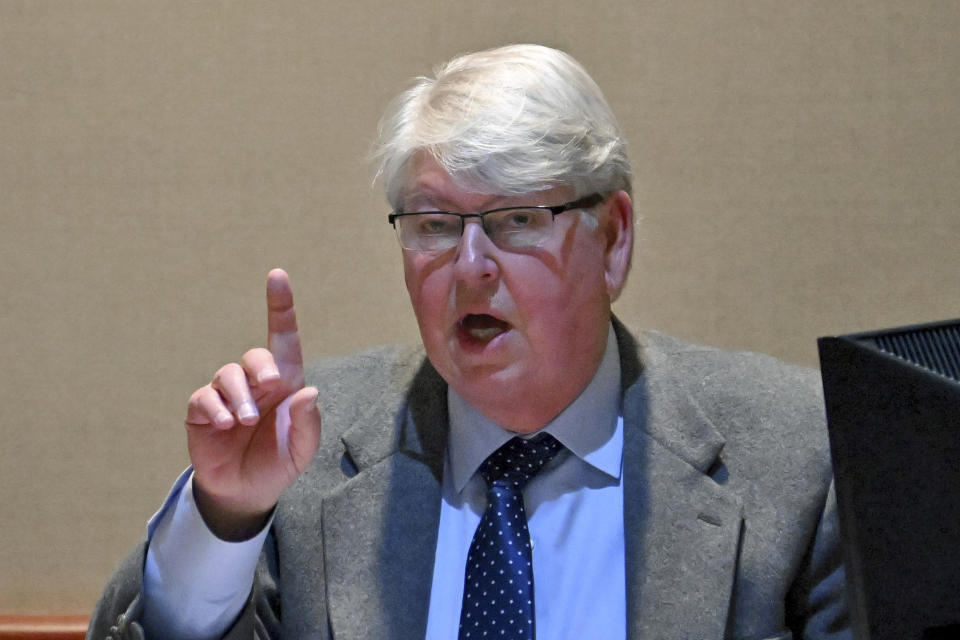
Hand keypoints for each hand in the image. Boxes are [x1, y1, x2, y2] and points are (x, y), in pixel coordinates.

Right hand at [185, 269, 321, 539]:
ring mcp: (227, 395)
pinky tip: (226, 425)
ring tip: (245, 422)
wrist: (246, 492)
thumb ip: (309, 421)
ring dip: (239, 396)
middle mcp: (255, 383)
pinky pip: (204, 397)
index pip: (284, 338)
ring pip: (227, 374)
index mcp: (285, 384)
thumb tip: (308, 390)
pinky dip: (215, 408)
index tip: (277, 275)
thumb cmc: (279, 462)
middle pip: (255, 355)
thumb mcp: (304, 448)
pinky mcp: (202, 411)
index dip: (280, 306)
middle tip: (270, 388)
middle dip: (261, 368)